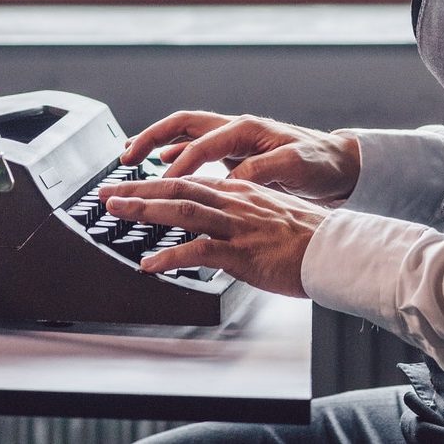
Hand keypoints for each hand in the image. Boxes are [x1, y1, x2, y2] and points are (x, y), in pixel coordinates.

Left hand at [98, 175, 326, 297]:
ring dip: (146, 210)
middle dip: (139, 189)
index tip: (130, 186)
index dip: (156, 182)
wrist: (336, 250)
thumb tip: (217, 227)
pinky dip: (171, 257)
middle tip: (107, 194)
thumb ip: (241, 216)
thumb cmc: (307, 239)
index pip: (190, 180)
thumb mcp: (269, 217)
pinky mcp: (243, 251)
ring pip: (184, 209)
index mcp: (240, 191)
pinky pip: (200, 250)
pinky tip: (150, 265)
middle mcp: (235, 201)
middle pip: (179, 187)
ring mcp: (238, 224)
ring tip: (118, 214)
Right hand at [122, 110, 360, 204]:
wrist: (339, 164)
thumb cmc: (320, 162)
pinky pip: (196, 150)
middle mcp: (235, 129)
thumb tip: (228, 180)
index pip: (201, 143)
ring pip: (185, 135)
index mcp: (246, 129)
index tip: (160, 183)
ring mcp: (233, 141)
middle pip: (182, 125)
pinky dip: (174, 155)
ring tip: (130, 157)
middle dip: (151, 138)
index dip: (178, 163)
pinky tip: (161, 165)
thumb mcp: (294, 165)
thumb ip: (260, 170)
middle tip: (125, 158)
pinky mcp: (235, 154)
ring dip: (157, 143)